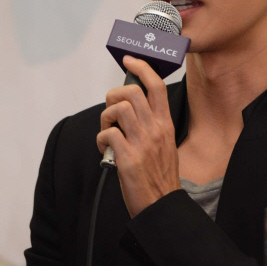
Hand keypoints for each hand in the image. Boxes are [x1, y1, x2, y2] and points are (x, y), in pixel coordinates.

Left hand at [96, 56, 180, 217]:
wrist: (161, 205)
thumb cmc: (160, 176)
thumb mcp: (165, 144)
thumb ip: (152, 125)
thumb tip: (132, 110)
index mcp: (165, 125)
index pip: (156, 86)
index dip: (142, 68)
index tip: (130, 60)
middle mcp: (155, 130)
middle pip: (132, 92)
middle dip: (114, 95)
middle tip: (111, 108)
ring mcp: (142, 143)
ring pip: (118, 110)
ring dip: (106, 117)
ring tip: (108, 131)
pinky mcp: (128, 158)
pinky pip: (108, 135)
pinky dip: (101, 138)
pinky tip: (105, 148)